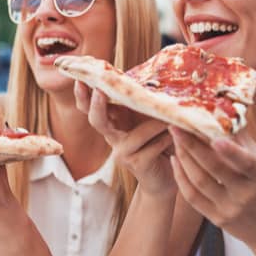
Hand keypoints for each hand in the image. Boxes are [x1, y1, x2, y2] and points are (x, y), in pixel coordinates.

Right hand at [74, 81, 174, 195]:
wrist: (163, 177)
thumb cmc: (157, 141)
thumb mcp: (148, 118)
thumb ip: (144, 102)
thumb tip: (152, 78)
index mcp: (113, 121)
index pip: (90, 106)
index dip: (82, 94)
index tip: (80, 79)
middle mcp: (112, 137)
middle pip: (96, 120)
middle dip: (96, 105)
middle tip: (99, 91)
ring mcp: (122, 152)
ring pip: (134, 135)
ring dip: (154, 126)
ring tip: (170, 117)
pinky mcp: (136, 164)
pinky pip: (152, 148)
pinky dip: (165, 140)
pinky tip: (175, 135)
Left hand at [169, 127, 255, 250]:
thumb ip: (242, 140)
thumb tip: (224, 108)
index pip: (246, 163)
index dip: (231, 151)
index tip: (214, 136)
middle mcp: (246, 194)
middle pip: (214, 169)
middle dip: (192, 145)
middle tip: (176, 125)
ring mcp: (229, 208)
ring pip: (199, 181)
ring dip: (184, 157)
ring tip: (175, 138)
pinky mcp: (216, 219)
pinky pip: (192, 197)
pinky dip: (181, 176)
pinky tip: (176, 159)